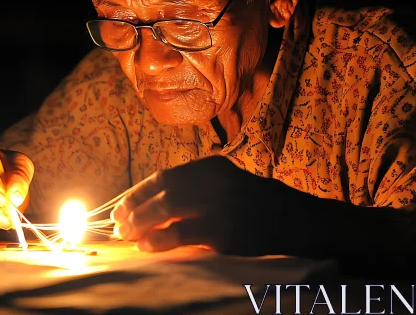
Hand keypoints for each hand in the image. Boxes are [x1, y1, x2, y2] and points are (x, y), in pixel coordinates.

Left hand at [111, 156, 310, 255]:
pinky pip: (181, 233)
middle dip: (134, 207)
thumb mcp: (227, 185)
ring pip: (166, 209)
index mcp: (212, 167)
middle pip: (162, 190)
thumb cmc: (256, 207)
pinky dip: (158, 239)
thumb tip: (150, 206)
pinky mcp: (224, 231)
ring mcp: (220, 204)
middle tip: (117, 222)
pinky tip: (146, 247)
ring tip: (126, 235)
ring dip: (140, 223)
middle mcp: (214, 180)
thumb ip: (195, 189)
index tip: (120, 205)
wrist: (298, 222)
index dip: (138, 192)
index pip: (164, 176)